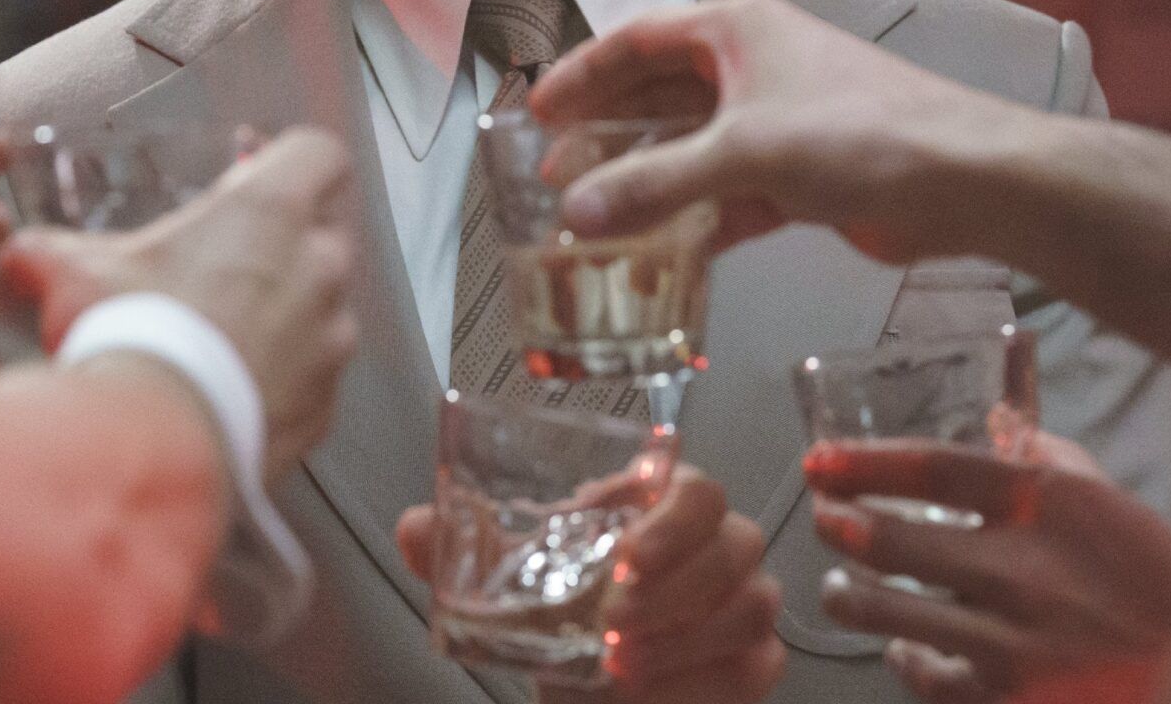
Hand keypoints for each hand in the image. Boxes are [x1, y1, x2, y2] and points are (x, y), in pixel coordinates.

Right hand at [0, 129, 359, 481]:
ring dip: (286, 317)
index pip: (320, 154)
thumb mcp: (73, 275)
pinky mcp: (326, 404)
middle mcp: (319, 267)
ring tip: (220, 341)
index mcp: (270, 211)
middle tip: (220, 271)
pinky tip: (231, 391)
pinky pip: (314, 378)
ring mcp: (330, 339)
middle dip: (280, 247)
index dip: (287, 164)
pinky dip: (284, 380)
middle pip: (322, 234)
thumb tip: (14, 257)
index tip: (251, 184)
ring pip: (323, 310)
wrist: (153, 442)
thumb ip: (48, 254)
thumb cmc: (127, 338)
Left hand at [396, 466, 787, 702]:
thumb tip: (415, 528)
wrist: (589, 678)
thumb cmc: (566, 610)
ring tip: (621, 667)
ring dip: (683, 640)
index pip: (699, 489)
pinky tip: (647, 697)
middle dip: (671, 590)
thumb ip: (461, 552)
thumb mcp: (513, 581)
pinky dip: (700, 685)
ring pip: (747, 610)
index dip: (672, 520)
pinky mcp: (755, 661)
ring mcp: (745, 601)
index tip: (626, 558)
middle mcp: (719, 542)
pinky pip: (752, 669)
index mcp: (664, 501)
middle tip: (612, 625)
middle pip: (733, 548)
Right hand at [531, 0, 1049, 262]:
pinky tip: (660, 255)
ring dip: (647, 183)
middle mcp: (754, 67)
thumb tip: (573, 210)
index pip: (638, 40)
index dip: (583, 73)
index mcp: (738, 31)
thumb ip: (655, 183)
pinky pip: (728, 194)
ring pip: (693, 149)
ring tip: (591, 220)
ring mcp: (779, 122)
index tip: (537, 111)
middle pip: (660, 95)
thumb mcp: (744, 152)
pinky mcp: (801, 176)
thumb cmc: (860, 134)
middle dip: (608, 134)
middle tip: (551, 173)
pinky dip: (694, 220)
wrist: (964, 179)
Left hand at [803, 437, 1170, 703]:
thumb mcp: (1115, 506)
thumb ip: (1053, 461)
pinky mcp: (1009, 697)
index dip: (865, 462)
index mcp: (1052, 502)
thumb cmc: (1169, 585)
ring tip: (840, 587)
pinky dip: (904, 660)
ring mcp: (1014, 640)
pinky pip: (928, 677)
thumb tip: (1002, 422)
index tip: (820, 461)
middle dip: (840, 526)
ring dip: (850, 596)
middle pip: (893, 538)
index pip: (934, 465)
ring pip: (890, 613)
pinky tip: (898, 648)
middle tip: (823, 518)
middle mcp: (1024, 567)